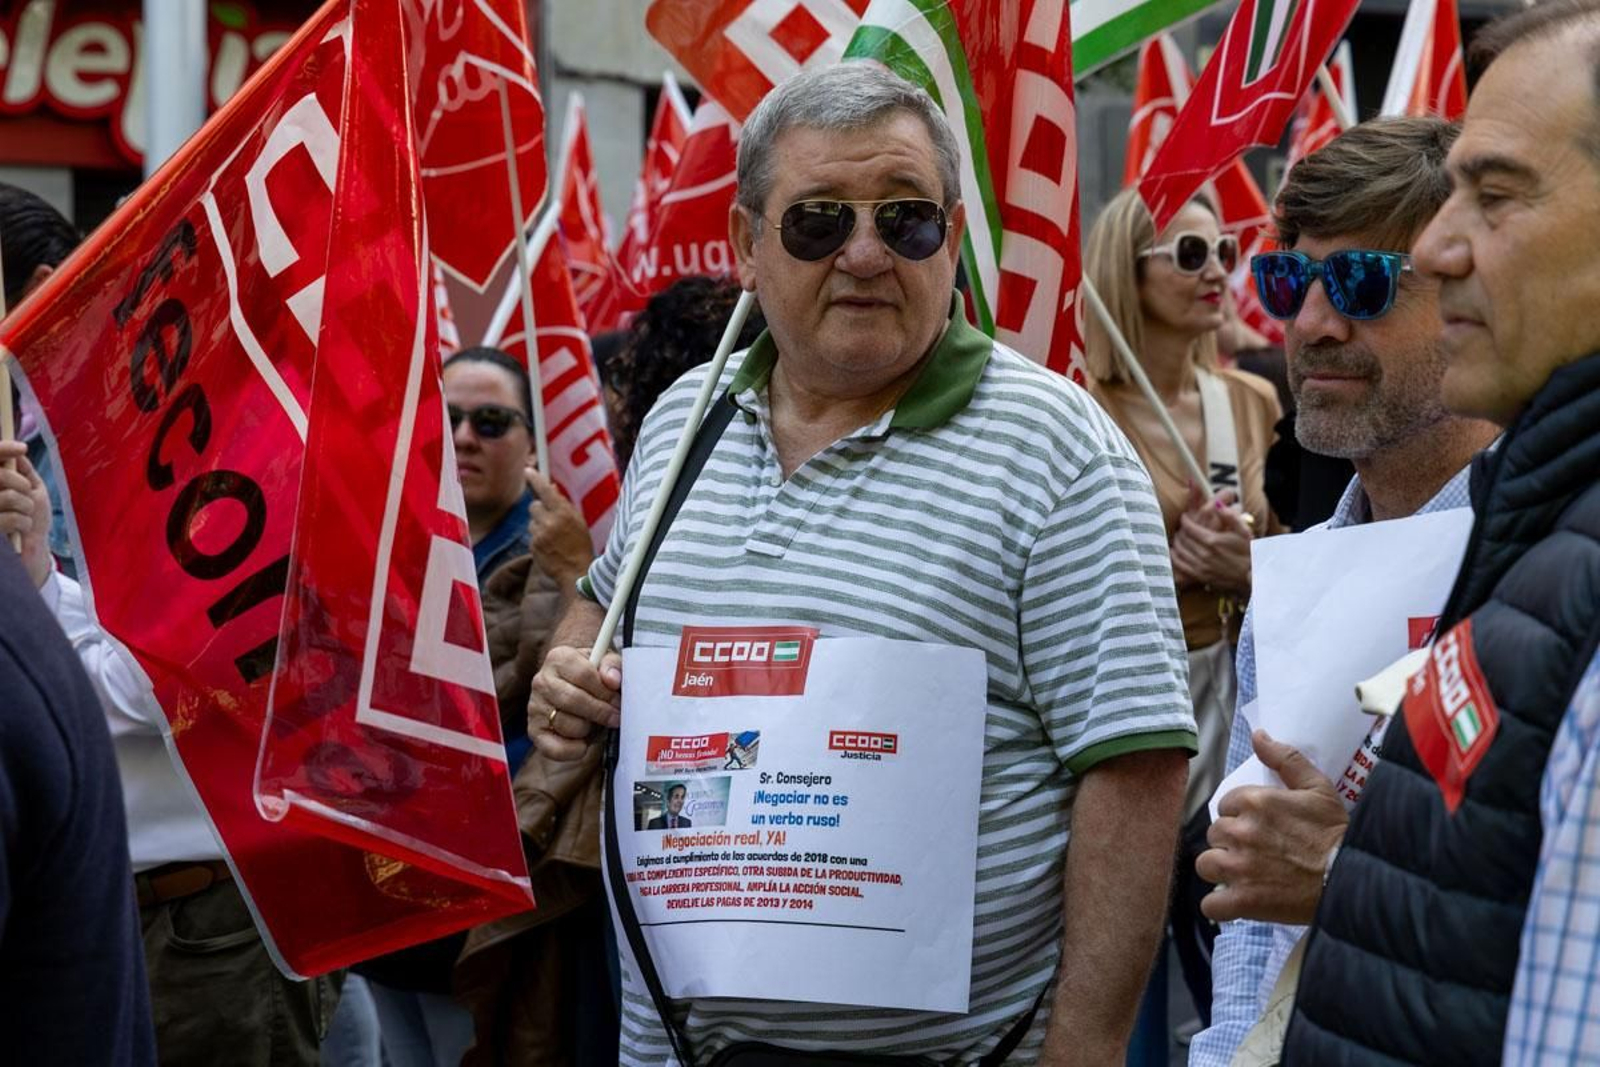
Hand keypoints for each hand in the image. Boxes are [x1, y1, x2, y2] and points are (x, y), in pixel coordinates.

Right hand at [0, 440, 51, 587]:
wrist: (33, 551)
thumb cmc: (32, 519)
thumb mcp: (33, 491)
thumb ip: (24, 471)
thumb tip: (19, 452)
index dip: (3, 450)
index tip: (22, 448)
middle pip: (1, 476)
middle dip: (22, 484)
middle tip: (28, 494)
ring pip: (8, 497)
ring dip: (26, 506)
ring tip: (26, 515)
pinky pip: (10, 518)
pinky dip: (24, 522)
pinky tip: (22, 529)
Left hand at [524, 466, 593, 587]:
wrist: (577, 572)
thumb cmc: (580, 545)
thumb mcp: (577, 521)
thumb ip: (563, 505)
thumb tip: (551, 489)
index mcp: (564, 513)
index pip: (545, 491)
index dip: (535, 480)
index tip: (528, 471)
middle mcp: (550, 522)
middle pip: (534, 506)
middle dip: (540, 510)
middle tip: (551, 520)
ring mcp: (540, 535)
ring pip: (532, 522)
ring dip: (539, 526)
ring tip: (553, 538)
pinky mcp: (533, 546)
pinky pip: (532, 536)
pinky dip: (538, 539)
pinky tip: (550, 547)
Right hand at [528, 644, 621, 760]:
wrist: (574, 687)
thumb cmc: (592, 675)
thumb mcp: (606, 663)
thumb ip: (613, 666)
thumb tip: (613, 679)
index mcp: (559, 658)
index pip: (584, 675)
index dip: (605, 691)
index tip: (618, 700)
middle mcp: (542, 681)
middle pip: (574, 700)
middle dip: (601, 712)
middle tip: (615, 717)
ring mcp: (535, 706)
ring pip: (567, 724)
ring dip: (588, 729)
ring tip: (594, 724)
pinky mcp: (535, 730)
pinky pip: (554, 748)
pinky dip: (574, 750)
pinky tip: (583, 742)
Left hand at [1170, 486, 1253, 593]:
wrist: (1253, 574)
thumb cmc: (1249, 551)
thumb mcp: (1243, 530)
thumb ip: (1230, 516)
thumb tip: (1216, 503)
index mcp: (1212, 540)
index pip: (1189, 527)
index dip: (1185, 520)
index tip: (1185, 517)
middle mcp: (1204, 554)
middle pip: (1183, 538)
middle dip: (1181, 530)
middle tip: (1183, 527)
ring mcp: (1201, 566)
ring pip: (1179, 551)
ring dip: (1177, 543)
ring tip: (1181, 537)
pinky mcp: (1200, 576)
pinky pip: (1180, 565)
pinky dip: (1175, 557)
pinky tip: (1177, 552)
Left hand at [1196, 730, 1347, 924]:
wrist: (1354, 877)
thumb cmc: (1336, 831)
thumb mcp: (1317, 787)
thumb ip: (1285, 758)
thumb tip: (1258, 736)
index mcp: (1253, 801)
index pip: (1225, 806)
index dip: (1240, 817)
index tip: (1260, 828)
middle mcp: (1240, 831)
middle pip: (1215, 835)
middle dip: (1231, 842)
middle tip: (1257, 852)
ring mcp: (1239, 868)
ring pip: (1206, 865)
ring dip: (1221, 870)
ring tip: (1244, 875)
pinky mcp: (1244, 900)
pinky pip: (1211, 905)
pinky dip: (1220, 906)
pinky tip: (1236, 902)